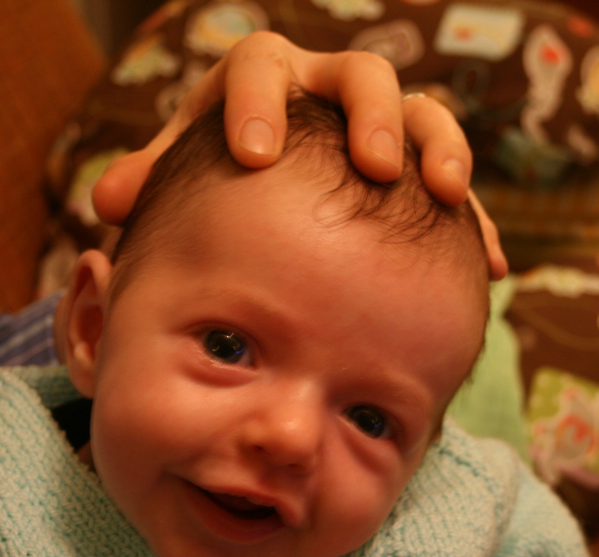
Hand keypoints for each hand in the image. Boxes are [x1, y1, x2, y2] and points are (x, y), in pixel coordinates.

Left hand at [93, 32, 471, 225]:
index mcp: (263, 83)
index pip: (257, 67)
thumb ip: (154, 178)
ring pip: (424, 113)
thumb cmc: (221, 173)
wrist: (272, 179)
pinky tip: (486, 261)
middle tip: (375, 166)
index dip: (258, 104)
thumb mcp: (186, 171)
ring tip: (447, 193)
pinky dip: (471, 216)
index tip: (256, 155)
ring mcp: (378, 123)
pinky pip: (451, 176)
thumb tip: (107, 202)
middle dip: (372, 118)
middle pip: (361, 77)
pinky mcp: (416, 161)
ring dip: (439, 150)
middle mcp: (327, 92)